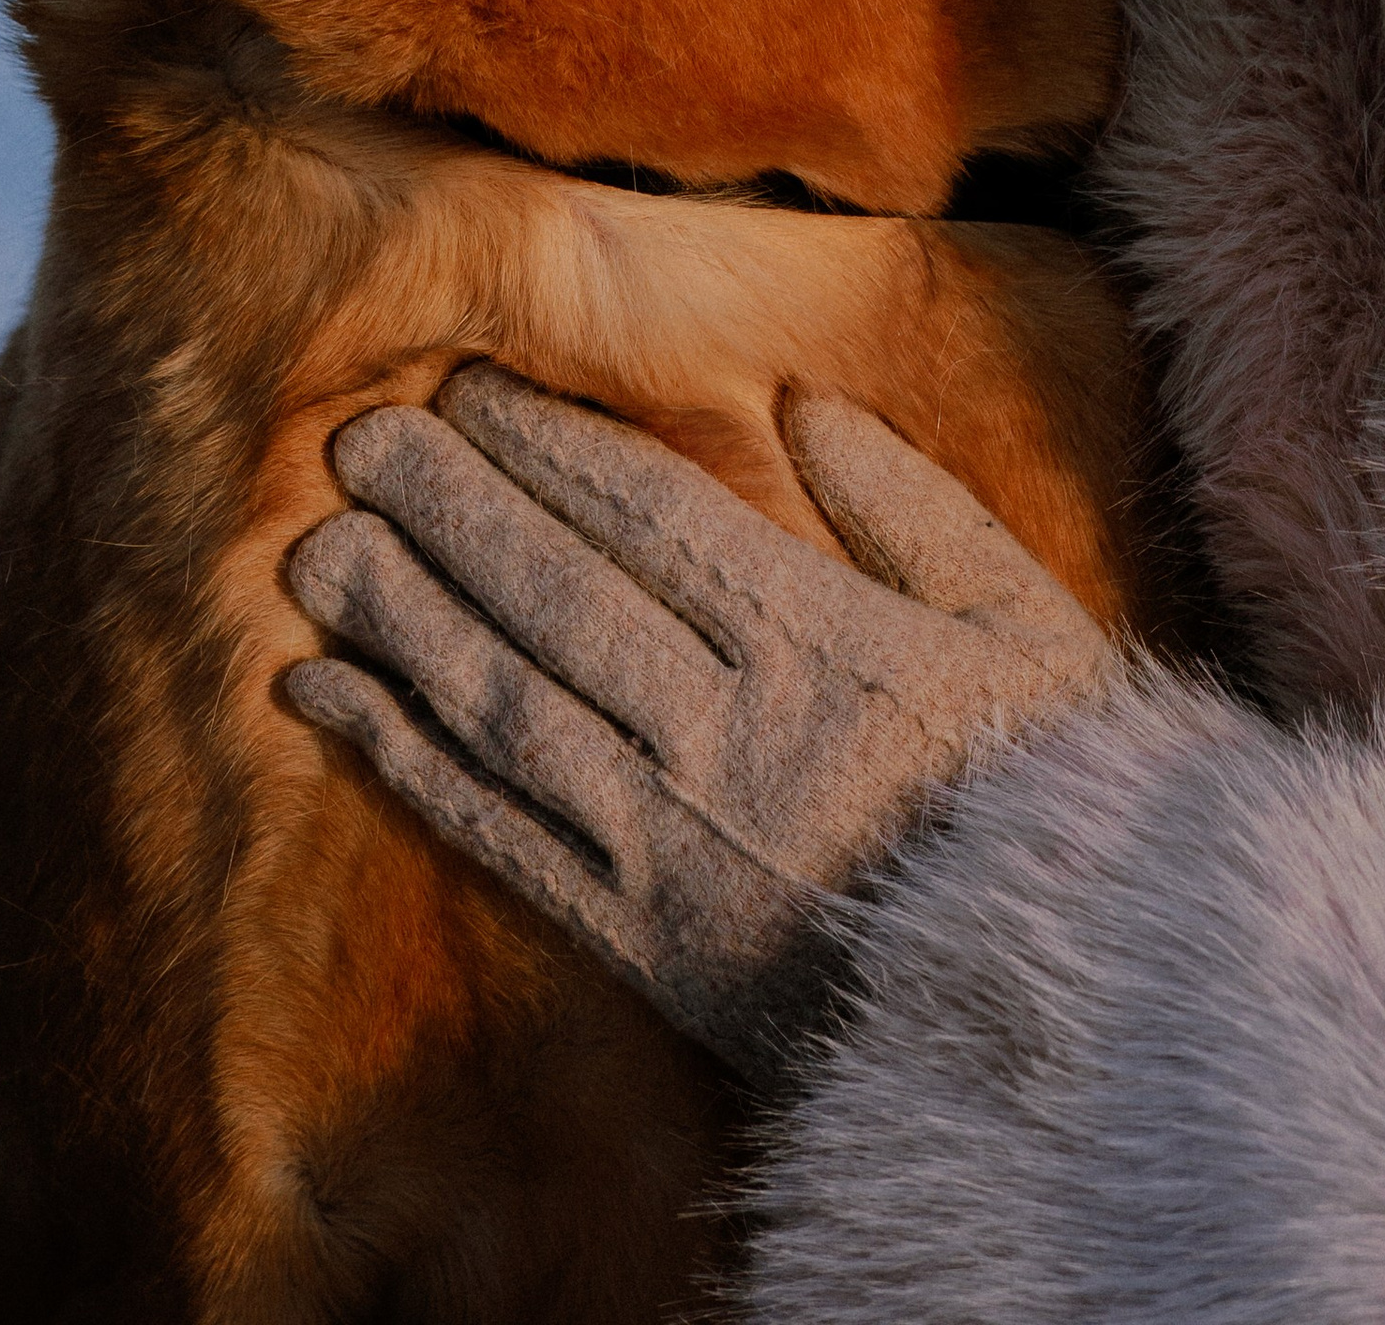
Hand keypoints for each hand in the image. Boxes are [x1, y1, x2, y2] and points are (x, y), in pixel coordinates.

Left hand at [281, 362, 1115, 1068]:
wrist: (1063, 994)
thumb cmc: (1054, 784)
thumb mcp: (1025, 618)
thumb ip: (914, 507)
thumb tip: (804, 405)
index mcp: (825, 644)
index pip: (654, 521)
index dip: (550, 450)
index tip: (472, 390)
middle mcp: (730, 734)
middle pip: (559, 601)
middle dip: (451, 513)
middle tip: (358, 442)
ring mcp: (674, 842)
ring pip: (509, 708)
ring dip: (404, 624)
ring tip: (322, 552)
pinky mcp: (639, 938)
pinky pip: (498, 838)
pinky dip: (404, 764)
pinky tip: (328, 701)